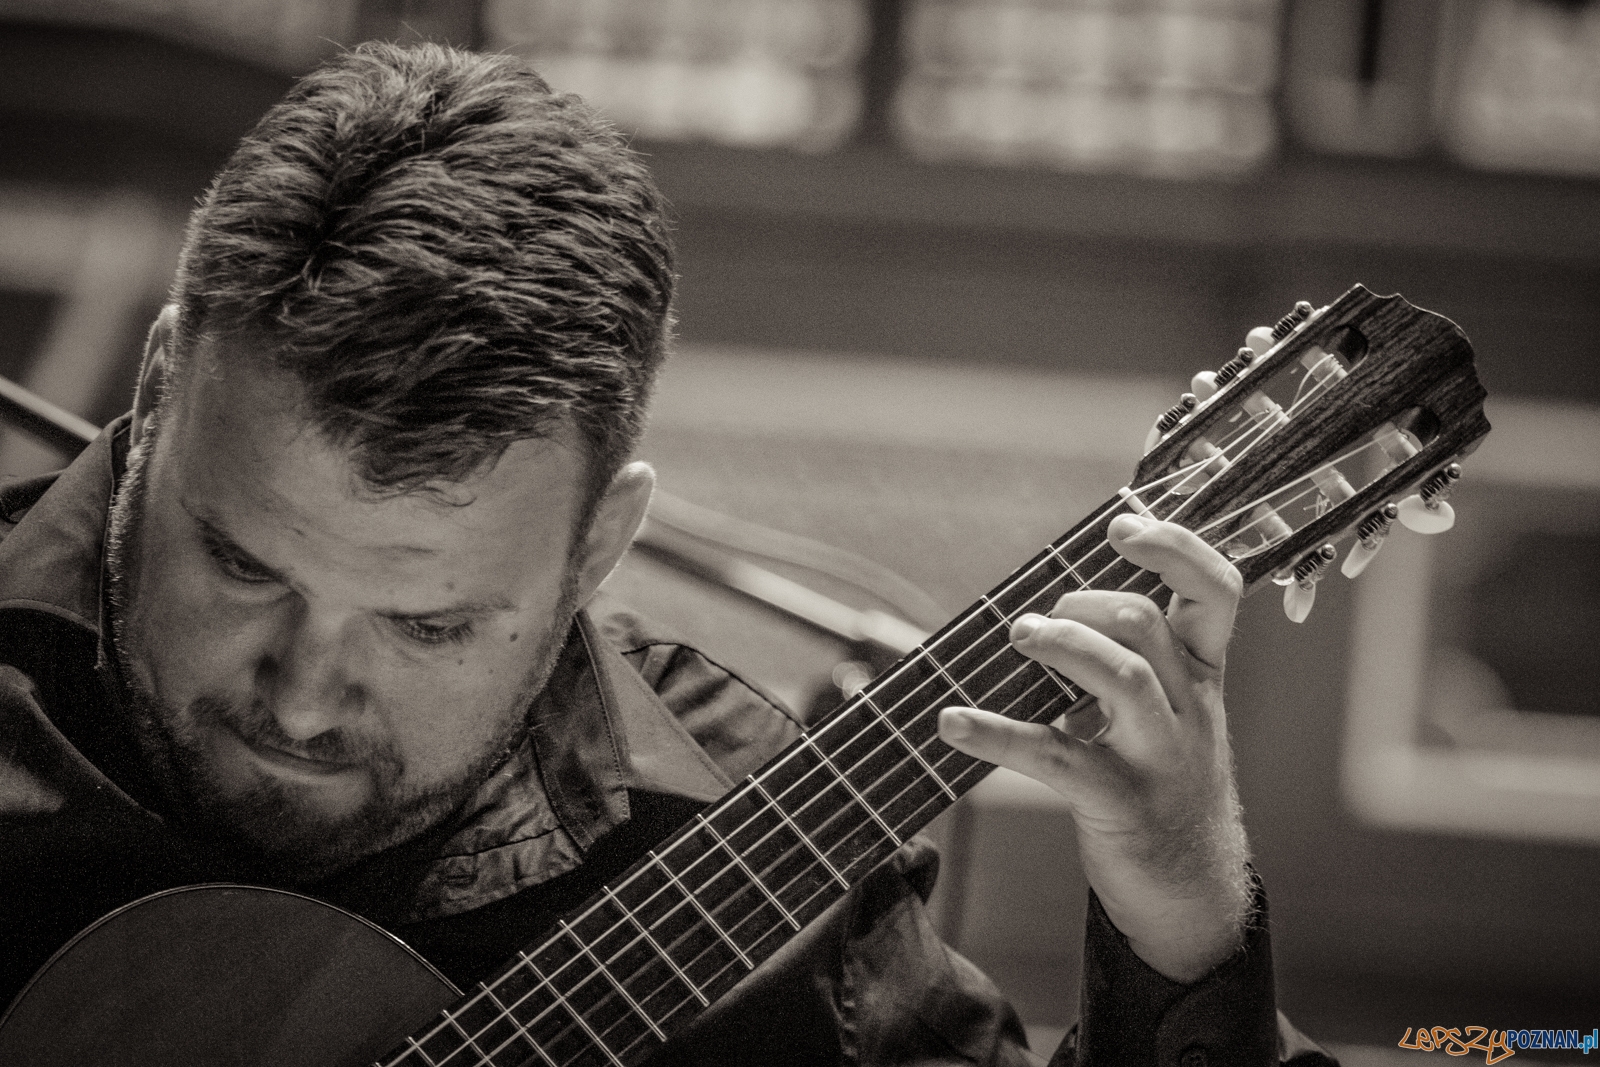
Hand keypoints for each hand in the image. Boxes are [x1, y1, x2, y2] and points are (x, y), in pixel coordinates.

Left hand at [937, 513, 1252, 982]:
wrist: (1193, 893)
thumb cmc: (1164, 782)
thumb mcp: (1168, 713)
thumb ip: (1128, 659)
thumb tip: (1045, 606)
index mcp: (1201, 674)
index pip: (1218, 591)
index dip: (1177, 547)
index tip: (1124, 525)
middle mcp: (1191, 707)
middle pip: (1147, 625)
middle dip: (1085, 603)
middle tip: (1039, 621)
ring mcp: (1160, 757)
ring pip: (1123, 678)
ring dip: (1062, 645)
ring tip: (1018, 635)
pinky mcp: (1121, 803)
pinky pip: (1056, 758)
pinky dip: (996, 735)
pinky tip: (951, 723)